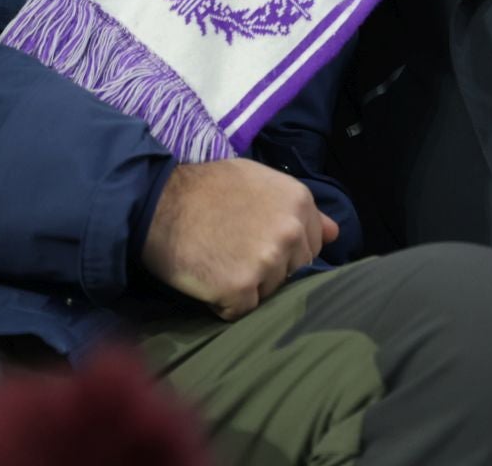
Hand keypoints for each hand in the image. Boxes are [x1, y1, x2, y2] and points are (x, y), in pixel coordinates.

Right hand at [140, 159, 338, 320]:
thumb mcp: (259, 181)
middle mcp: (290, 232)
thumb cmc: (206, 188)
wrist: (156, 201)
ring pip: (269, 293)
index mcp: (299, 203)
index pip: (310, 247)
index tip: (254, 242)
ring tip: (218, 260)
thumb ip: (298, 210)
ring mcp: (268, 262)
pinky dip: (223, 302)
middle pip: (292, 272)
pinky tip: (207, 276)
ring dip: (245, 287)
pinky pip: (241, 310)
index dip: (281, 250)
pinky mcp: (241, 289)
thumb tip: (334, 234)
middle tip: (232, 251)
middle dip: (268, 271)